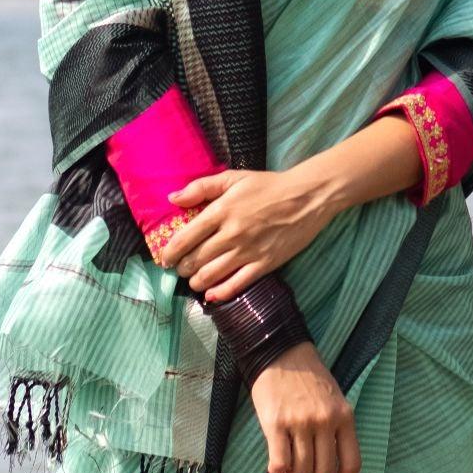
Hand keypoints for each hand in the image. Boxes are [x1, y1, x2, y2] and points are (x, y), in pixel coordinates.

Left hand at [152, 162, 332, 298]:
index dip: (170, 252)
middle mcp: (231, 234)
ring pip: (211, 276)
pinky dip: (219, 293)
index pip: (185, 238)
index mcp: (221, 211)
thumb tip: (173, 198)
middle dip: (182, 268)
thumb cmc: (268, 186)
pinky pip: (236, 285)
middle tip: (180, 269)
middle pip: (195, 260)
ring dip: (196, 282)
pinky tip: (211, 294)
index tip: (165, 258)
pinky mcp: (264, 265)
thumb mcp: (234, 178)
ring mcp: (248, 251)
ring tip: (193, 280)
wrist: (306, 197)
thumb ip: (201, 187)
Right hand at [251, 341, 360, 472]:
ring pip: (301, 469)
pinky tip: (275, 470)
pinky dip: (277, 472)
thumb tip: (325, 469)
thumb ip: (333, 431)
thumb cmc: (307, 378)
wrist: (280, 352)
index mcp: (344, 417)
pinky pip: (279, 460)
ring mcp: (301, 422)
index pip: (351, 463)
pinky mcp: (276, 422)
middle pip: (323, 471)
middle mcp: (325, 421)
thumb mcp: (333, 401)